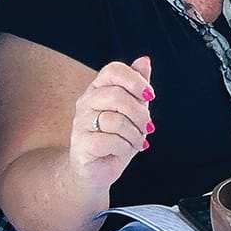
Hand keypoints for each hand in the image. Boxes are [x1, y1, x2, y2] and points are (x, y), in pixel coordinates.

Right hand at [68, 55, 153, 190]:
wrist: (97, 170)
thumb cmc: (117, 138)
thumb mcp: (133, 111)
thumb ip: (138, 86)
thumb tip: (144, 60)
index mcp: (98, 89)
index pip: (113, 70)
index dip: (135, 80)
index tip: (150, 96)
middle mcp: (86, 102)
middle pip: (117, 96)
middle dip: (140, 114)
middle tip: (147, 127)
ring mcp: (80, 123)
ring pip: (116, 120)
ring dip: (134, 134)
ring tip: (134, 141)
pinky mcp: (81, 144)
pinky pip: (110, 141)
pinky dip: (123, 148)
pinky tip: (122, 151)